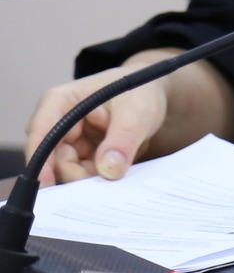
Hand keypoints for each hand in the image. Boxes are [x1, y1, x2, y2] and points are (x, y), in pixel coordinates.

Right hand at [24, 56, 175, 185]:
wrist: (153, 93)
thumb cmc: (141, 90)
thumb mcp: (138, 111)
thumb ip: (124, 139)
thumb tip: (109, 170)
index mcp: (60, 101)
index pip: (40, 133)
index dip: (40, 160)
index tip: (47, 182)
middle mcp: (58, 122)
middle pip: (52, 159)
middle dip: (76, 173)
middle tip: (105, 178)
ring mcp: (68, 140)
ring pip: (67, 170)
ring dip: (89, 177)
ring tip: (118, 168)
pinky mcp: (80, 154)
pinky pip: (82, 174)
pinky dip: (97, 177)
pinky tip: (116, 170)